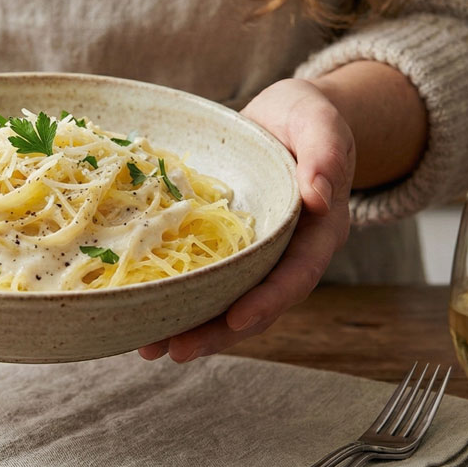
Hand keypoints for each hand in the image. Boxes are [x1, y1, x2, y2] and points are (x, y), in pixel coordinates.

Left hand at [137, 78, 355, 361]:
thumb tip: (321, 196)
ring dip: (191, 326)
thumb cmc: (305, 117)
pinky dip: (178, 298)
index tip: (237, 319)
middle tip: (175, 349)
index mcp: (318, 232)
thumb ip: (326, 153)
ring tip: (148, 347)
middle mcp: (287, 253)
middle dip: (218, 331)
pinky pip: (205, 279)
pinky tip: (140, 313)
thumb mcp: (319, 121)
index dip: (268, 301)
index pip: (296, 276)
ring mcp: (255, 255)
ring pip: (227, 300)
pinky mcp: (226, 247)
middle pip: (257, 304)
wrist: (284, 118)